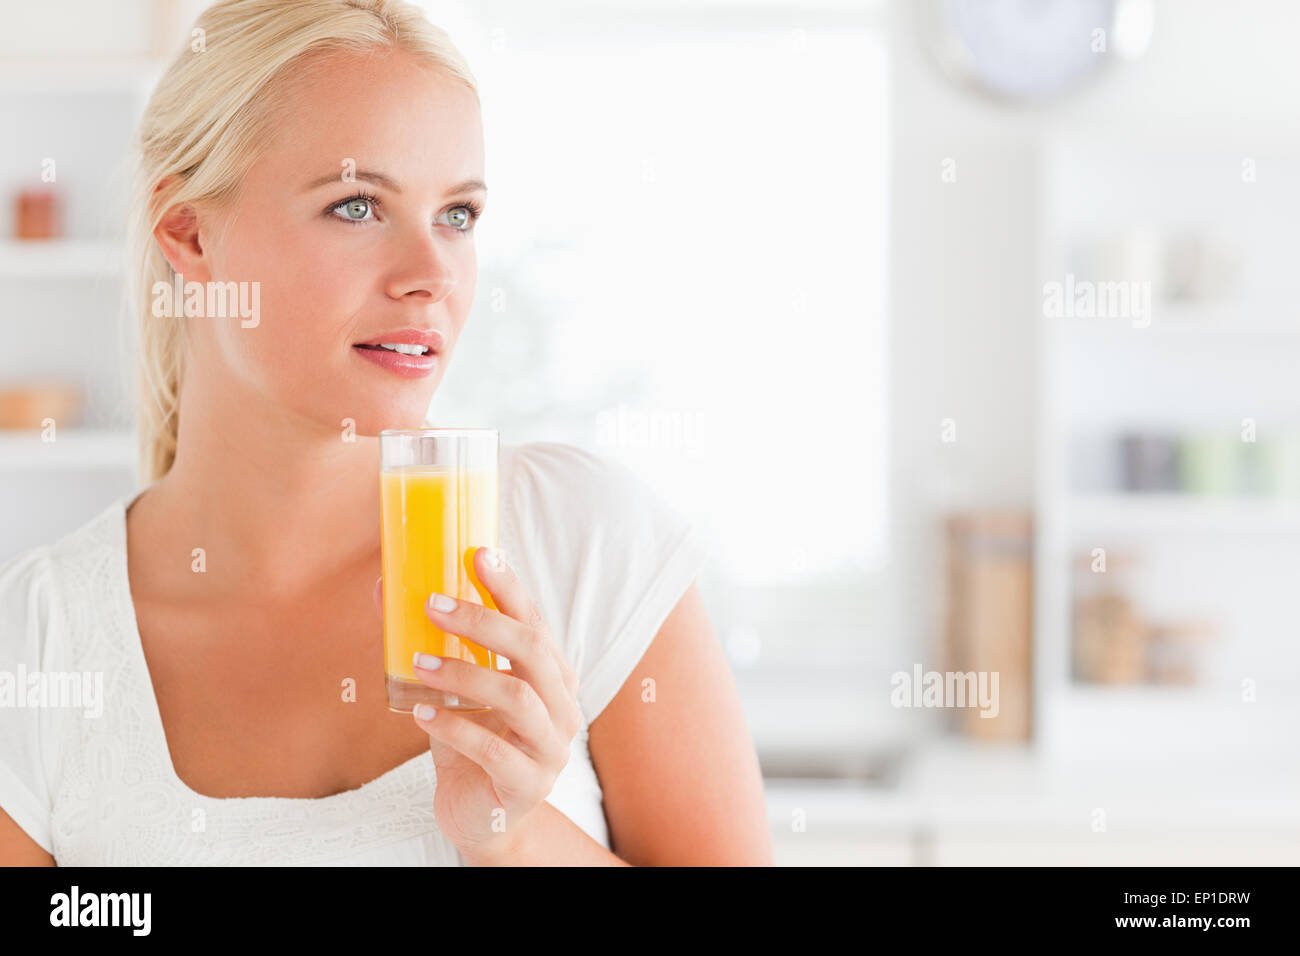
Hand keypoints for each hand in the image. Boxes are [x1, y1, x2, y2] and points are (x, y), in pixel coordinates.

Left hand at [373, 547, 581, 864]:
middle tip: (433, 605)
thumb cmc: (475, 746)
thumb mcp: (458, 694)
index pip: (535, 622)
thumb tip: (386, 592)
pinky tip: (421, 714)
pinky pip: (494, 750)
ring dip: (463, 673)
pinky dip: (455, 727)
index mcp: (553, 677)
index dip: (509, 587)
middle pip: (533, 650)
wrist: (485, 820)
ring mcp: (550, 748)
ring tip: (418, 663)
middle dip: (482, 621)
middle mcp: (562, 707)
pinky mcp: (528, 786)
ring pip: (517, 696)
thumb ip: (437, 650)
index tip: (478, 554)